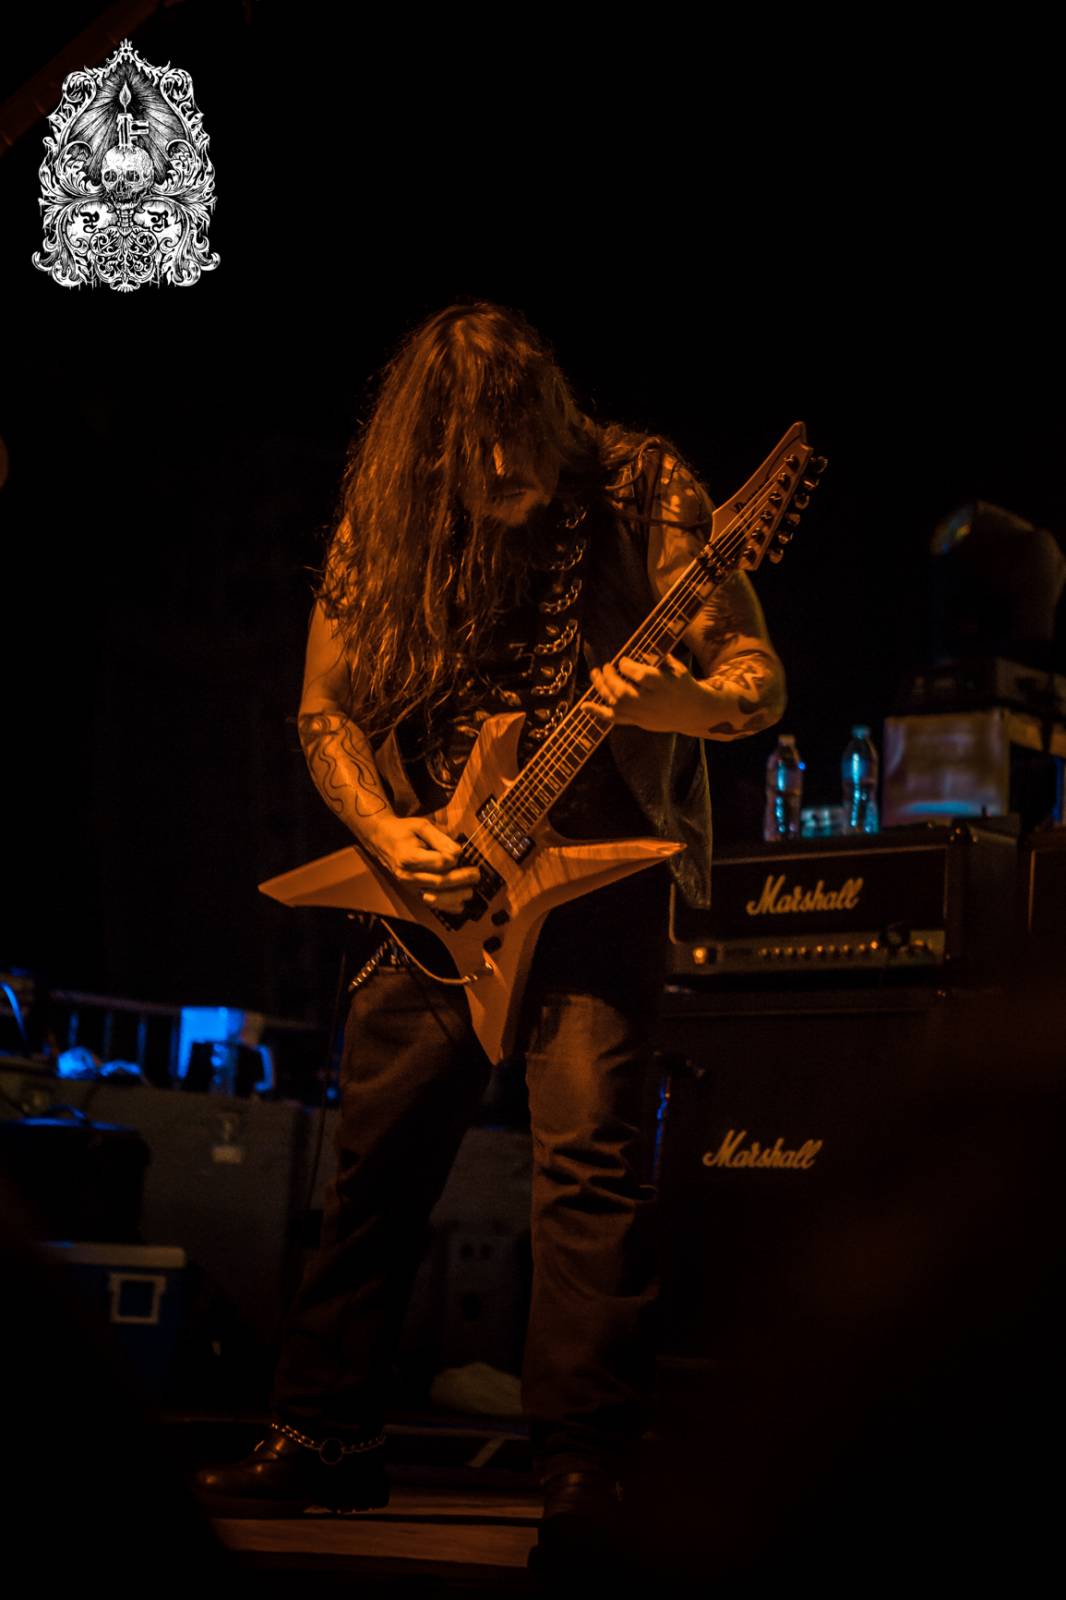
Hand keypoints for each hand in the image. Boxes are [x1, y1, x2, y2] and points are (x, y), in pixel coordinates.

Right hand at [358, 815, 480, 910]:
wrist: (382, 839)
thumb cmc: (403, 831)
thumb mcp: (421, 825)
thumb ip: (439, 838)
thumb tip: (457, 852)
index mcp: (409, 857)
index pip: (437, 863)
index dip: (453, 859)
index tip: (461, 853)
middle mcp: (407, 875)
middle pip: (439, 882)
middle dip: (461, 879)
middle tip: (476, 874)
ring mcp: (409, 886)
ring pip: (435, 897)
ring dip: (456, 896)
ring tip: (470, 891)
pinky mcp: (412, 891)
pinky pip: (430, 903)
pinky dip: (446, 906)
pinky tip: (460, 905)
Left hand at [588, 654, 705, 734]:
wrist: (693, 712)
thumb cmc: (682, 684)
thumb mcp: (676, 667)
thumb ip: (658, 657)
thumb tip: (639, 645)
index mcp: (663, 685)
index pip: (640, 676)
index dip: (627, 667)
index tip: (622, 660)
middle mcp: (651, 702)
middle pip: (624, 692)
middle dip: (611, 677)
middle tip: (606, 666)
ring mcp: (643, 714)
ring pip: (616, 704)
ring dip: (601, 689)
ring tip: (595, 674)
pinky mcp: (637, 722)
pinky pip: (615, 719)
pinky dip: (598, 712)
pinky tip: (584, 705)